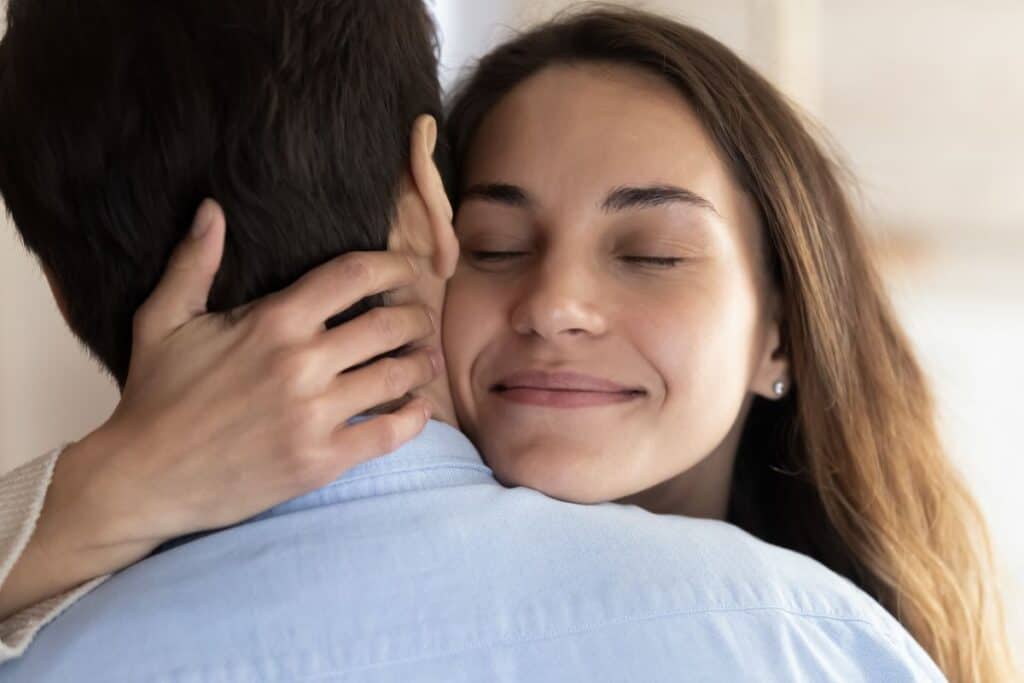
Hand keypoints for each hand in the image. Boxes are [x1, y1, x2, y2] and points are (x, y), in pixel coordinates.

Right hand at [2, 199, 438, 616]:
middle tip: (424, 318)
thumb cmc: (154, 396)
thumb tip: (212, 209)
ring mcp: (315, 416)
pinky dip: (415, 417)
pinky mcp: (321, 462)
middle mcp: (302, 364)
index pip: (354, 275)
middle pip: (388, 326)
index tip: (410, 268)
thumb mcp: (162, 320)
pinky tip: (420, 407)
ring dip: (421, 363)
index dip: (393, 265)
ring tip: (426, 358)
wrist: (144, 480)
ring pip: (396, 377)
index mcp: (273, 322)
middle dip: (416, 317)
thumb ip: (193, 263)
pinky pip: (389, 433)